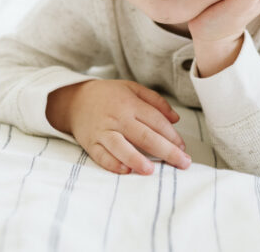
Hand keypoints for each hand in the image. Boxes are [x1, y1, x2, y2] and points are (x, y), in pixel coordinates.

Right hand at [46, 79, 190, 175]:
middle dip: (166, 151)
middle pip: (145, 136)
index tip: (183, 147)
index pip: (156, 121)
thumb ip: (156, 102)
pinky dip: (112, 164)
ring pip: (121, 147)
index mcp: (130, 103)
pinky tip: (125, 171)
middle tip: (183, 163)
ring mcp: (103, 131)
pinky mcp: (90, 143)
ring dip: (137, 159)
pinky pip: (101, 156)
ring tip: (151, 170)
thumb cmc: (109, 96)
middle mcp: (117, 118)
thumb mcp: (133, 89)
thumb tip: (175, 120)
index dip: (172, 135)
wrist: (75, 100)